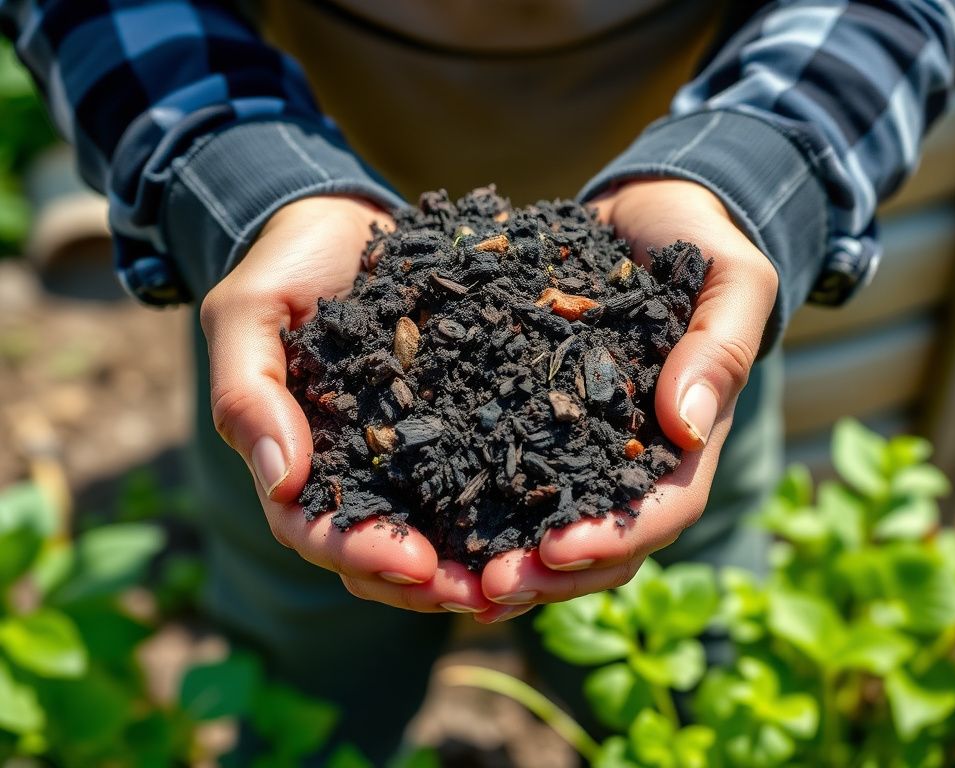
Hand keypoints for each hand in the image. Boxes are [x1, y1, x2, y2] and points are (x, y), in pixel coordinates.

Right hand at [199, 196, 489, 613]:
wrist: (345, 220)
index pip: (318, 530)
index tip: (415, 566)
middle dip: (430, 582)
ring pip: (440, 527)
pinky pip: (487, 471)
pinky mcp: (462, 418)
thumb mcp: (249, 313)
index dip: (362, 554)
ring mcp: (413, 448)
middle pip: (385, 550)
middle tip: (485, 594)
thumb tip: (283, 482)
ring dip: (478, 559)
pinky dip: (513, 503)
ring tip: (530, 573)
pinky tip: (555, 513)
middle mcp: (361, 467)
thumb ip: (248, 393)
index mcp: (303, 457)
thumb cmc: (287, 265)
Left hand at [476, 179, 778, 617]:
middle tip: (487, 587)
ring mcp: (581, 444)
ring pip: (548, 525)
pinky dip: (474, 507)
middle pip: (602, 542)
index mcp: (686, 440)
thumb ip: (720, 347)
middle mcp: (631, 457)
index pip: (662, 510)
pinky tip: (425, 523)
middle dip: (549, 574)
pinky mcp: (533, 418)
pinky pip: (507, 474)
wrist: (644, 215)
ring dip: (506, 558)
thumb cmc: (698, 242)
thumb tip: (686, 427)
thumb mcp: (731, 279)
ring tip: (447, 578)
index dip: (614, 539)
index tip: (558, 549)